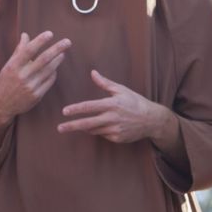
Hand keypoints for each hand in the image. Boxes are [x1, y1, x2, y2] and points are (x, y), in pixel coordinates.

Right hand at [0, 31, 70, 130]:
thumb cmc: (5, 82)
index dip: (40, 41)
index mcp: (14, 66)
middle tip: (68, 42)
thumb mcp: (8, 65)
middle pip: (43, 59)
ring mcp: (30, 87)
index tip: (50, 33)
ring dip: (58, 60)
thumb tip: (25, 35)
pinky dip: (53, 73)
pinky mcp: (36, 96)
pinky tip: (54, 68)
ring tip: (63, 53)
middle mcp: (22, 76)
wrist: (1, 105)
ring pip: (49, 70)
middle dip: (57, 49)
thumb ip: (19, 51)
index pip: (29, 50)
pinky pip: (49, 81)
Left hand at [58, 70, 172, 143]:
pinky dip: (99, 131)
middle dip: (72, 126)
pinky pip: (103, 135)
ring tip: (75, 125)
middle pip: (88, 123)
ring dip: (85, 128)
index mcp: (112, 104)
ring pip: (94, 130)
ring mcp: (115, 129)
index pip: (90, 107)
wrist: (151, 120)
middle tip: (59, 128)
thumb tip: (92, 72)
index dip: (76, 109)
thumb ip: (105, 83)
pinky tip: (102, 126)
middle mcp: (112, 118)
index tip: (64, 111)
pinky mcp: (117, 138)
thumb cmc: (135, 101)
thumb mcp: (121, 90)